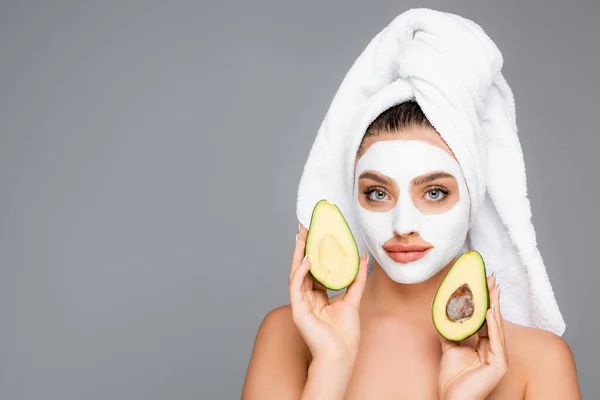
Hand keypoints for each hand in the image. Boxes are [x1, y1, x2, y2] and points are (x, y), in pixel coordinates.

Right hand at [289, 224, 367, 363]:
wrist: (341, 355)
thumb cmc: (345, 334)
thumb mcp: (353, 299)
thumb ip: (357, 279)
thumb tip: (363, 258)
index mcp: (318, 296)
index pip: (315, 268)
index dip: (315, 251)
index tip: (317, 233)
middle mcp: (307, 297)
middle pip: (303, 267)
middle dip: (303, 246)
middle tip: (304, 227)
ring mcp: (300, 302)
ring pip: (297, 272)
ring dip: (299, 253)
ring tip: (302, 236)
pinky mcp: (298, 309)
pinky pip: (296, 286)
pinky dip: (301, 271)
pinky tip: (307, 259)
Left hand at [438, 273, 507, 399]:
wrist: (451, 398)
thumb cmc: (452, 378)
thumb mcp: (449, 346)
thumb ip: (450, 329)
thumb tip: (443, 311)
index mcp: (485, 345)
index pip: (485, 317)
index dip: (484, 299)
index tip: (482, 280)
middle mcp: (495, 349)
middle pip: (493, 317)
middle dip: (492, 296)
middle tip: (491, 276)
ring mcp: (499, 357)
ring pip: (496, 326)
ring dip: (494, 305)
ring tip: (493, 288)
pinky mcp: (500, 365)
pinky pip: (496, 341)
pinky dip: (492, 324)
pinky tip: (490, 311)